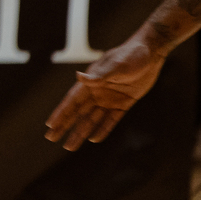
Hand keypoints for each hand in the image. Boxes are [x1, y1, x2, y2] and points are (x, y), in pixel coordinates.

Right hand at [44, 37, 166, 150]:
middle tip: (51, 138)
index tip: (50, 125)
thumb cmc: (131, 55)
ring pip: (92, 120)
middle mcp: (97, 92)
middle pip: (78, 113)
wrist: (150, 53)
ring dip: (81, 132)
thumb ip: (99, 75)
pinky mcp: (124, 103)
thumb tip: (79, 77)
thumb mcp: (116, 64)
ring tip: (70, 146)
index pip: (72, 101)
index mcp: (91, 82)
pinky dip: (103, 129)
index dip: (61, 114)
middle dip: (65, 126)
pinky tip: (94, 139)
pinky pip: (111, 120)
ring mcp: (110, 99)